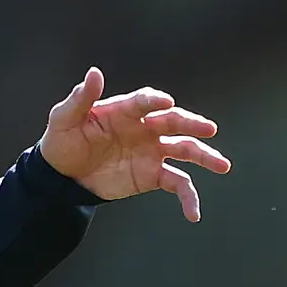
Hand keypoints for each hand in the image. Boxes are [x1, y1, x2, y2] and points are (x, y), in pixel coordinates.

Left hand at [37, 70, 231, 219]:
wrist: (63, 176)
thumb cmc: (63, 141)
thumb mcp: (64, 118)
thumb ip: (81, 98)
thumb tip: (93, 73)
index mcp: (126, 111)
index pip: (145, 102)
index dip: (155, 101)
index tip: (166, 102)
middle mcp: (145, 128)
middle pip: (173, 122)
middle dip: (192, 124)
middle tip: (209, 129)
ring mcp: (152, 152)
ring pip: (185, 151)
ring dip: (204, 157)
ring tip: (223, 165)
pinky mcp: (153, 175)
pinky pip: (177, 183)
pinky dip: (188, 197)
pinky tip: (194, 213)